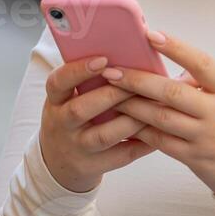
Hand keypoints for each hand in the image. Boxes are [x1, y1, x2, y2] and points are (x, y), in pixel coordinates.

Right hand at [39, 54, 157, 192]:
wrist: (59, 161)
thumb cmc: (75, 117)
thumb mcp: (70, 97)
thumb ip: (91, 79)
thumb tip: (129, 49)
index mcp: (55, 100)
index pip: (58, 82)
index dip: (78, 70)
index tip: (103, 59)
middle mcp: (61, 124)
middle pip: (81, 109)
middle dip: (112, 95)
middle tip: (138, 82)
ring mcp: (77, 147)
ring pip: (104, 136)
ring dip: (131, 120)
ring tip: (153, 106)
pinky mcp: (93, 166)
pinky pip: (121, 155)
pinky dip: (142, 143)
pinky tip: (159, 130)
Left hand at [99, 30, 214, 197]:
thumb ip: (208, 83)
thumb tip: (171, 70)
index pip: (202, 63)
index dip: (176, 47)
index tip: (151, 34)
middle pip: (172, 92)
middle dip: (138, 80)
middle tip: (113, 71)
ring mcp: (206, 136)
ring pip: (161, 118)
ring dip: (132, 105)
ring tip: (111, 95)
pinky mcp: (195, 158)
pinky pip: (162, 142)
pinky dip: (141, 131)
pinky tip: (124, 122)